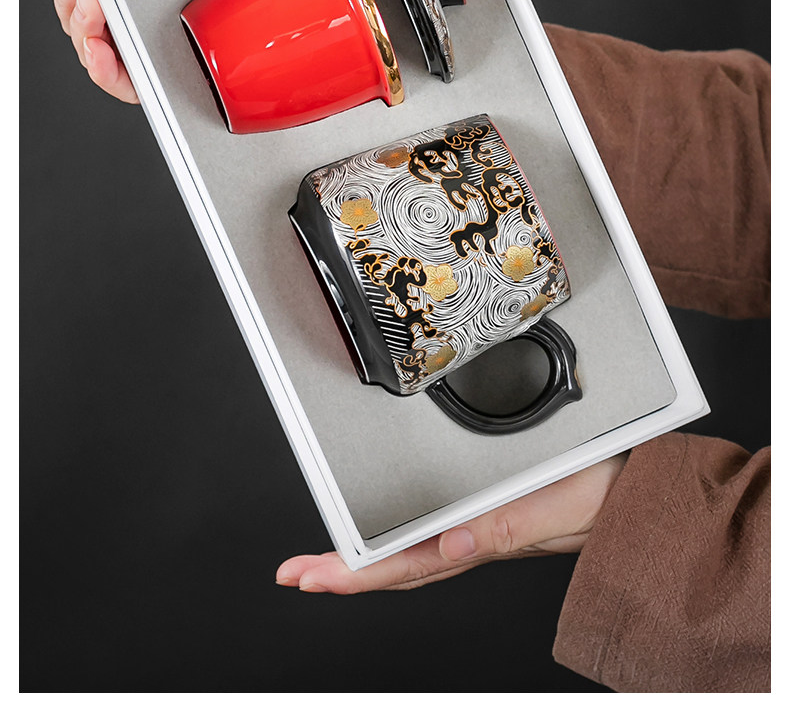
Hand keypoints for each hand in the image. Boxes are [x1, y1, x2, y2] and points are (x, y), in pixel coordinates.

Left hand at [276, 452, 627, 592]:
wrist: (649, 489)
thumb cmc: (614, 493)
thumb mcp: (565, 506)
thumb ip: (514, 527)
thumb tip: (454, 543)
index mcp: (490, 536)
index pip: (409, 564)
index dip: (357, 573)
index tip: (313, 575)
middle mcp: (481, 534)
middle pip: (399, 563)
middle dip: (345, 571)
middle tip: (295, 573)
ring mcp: (489, 525)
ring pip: (415, 549)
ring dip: (366, 557)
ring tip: (325, 561)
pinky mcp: (500, 507)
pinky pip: (439, 528)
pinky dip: (404, 536)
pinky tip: (390, 537)